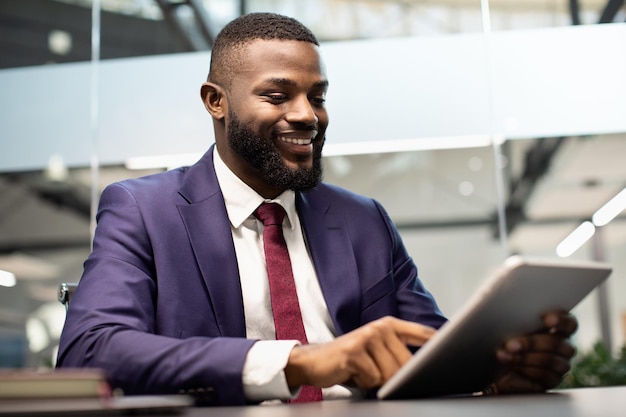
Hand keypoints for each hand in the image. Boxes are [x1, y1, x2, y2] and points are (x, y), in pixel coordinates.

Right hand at [284, 316, 434, 389]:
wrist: (315, 361)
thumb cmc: (351, 360)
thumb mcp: (377, 351)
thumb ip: (399, 354)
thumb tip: (427, 368)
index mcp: (390, 325)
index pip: (424, 334)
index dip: (442, 344)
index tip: (458, 352)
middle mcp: (380, 327)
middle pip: (407, 363)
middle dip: (396, 377)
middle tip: (376, 372)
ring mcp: (367, 337)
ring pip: (391, 373)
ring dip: (377, 381)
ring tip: (364, 371)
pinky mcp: (354, 351)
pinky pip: (373, 378)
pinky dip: (364, 383)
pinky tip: (353, 373)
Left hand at [492, 311, 577, 393]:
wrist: (495, 367)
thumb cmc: (503, 338)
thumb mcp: (507, 325)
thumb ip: (515, 316)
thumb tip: (504, 307)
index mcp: (557, 328)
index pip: (569, 323)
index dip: (561, 320)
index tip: (546, 319)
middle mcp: (563, 346)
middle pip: (557, 343)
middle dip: (532, 343)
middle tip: (510, 344)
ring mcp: (559, 365)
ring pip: (550, 361)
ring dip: (525, 358)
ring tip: (503, 355)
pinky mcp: (551, 380)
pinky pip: (545, 376)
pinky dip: (526, 370)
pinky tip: (511, 367)